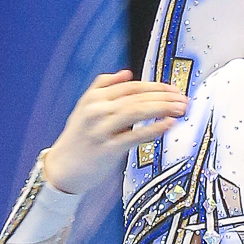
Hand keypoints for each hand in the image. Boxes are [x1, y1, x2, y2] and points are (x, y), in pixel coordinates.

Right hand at [39, 71, 188, 195]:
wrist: (61, 169)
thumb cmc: (77, 140)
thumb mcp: (84, 107)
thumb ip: (103, 87)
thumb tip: (126, 73)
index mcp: (94, 98)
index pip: (131, 87)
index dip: (155, 86)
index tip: (173, 89)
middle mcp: (97, 110)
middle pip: (137, 97)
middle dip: (164, 96)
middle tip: (182, 98)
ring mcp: (101, 130)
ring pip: (137, 112)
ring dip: (162, 108)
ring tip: (180, 108)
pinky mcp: (107, 149)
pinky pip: (134, 136)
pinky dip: (153, 128)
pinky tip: (168, 124)